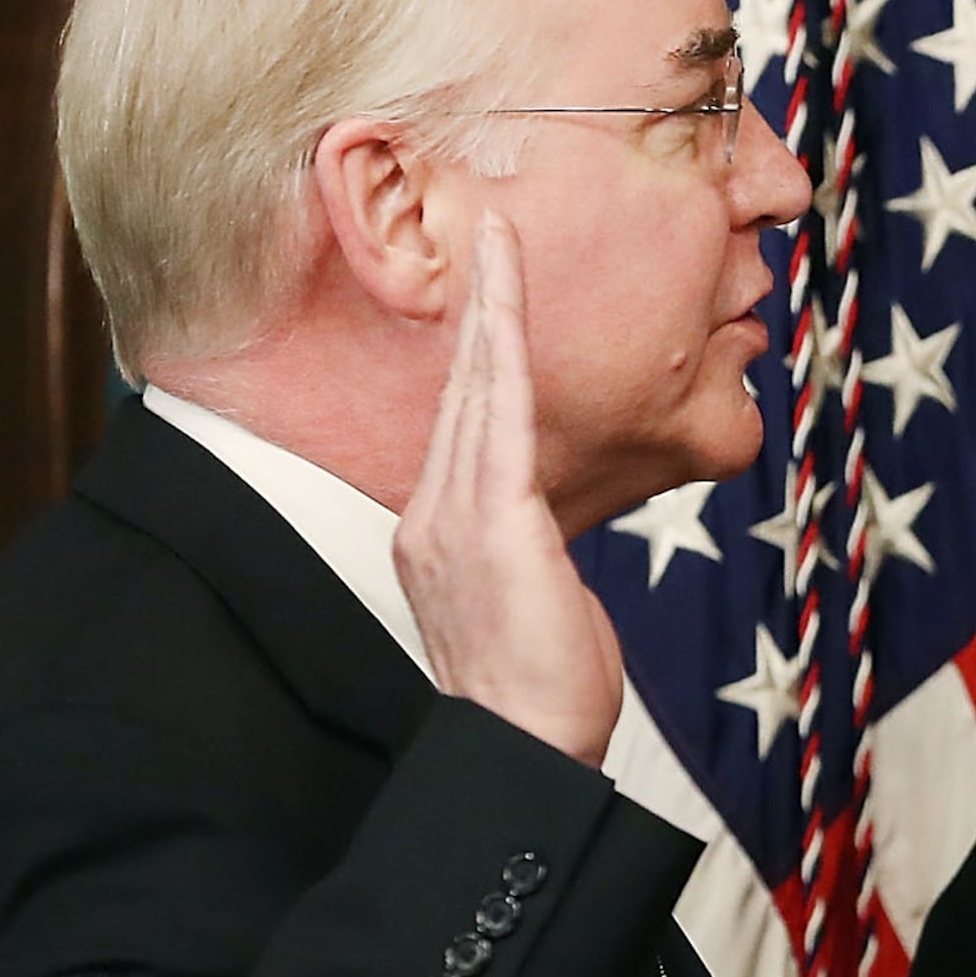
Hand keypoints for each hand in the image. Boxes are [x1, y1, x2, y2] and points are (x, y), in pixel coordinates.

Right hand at [394, 218, 624, 765]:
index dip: (476, 354)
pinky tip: (509, 295)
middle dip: (477, 307)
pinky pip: (501, 409)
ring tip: (501, 238)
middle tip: (493, 230)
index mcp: (437, 532)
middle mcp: (431, 512)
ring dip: (489, 307)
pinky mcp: (492, 518)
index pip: (461, 424)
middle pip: (459, 389)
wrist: (522, 747)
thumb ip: (528, 561)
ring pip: (475, 385)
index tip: (489, 297)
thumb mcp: (530, 609)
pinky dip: (504, 344)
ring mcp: (453, 512)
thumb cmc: (540, 696)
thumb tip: (544, 550)